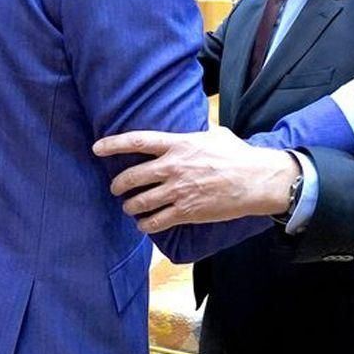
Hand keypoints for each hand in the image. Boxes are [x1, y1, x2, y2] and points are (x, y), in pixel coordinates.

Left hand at [93, 127, 298, 232]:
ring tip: (129, 208)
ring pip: (139, 202)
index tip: (97, 148)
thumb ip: (197, 133)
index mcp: (178, 144)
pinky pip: (156, 222)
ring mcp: (178, 191)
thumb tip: (193, 129)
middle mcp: (172, 167)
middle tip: (115, 188)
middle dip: (118, 184)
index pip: (136, 141)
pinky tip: (144, 224)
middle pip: (131, 177)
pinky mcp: (186, 212)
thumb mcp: (215, 134)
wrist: (256, 180)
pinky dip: (145, 225)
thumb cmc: (239, 155)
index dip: (112, 144)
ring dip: (130, 206)